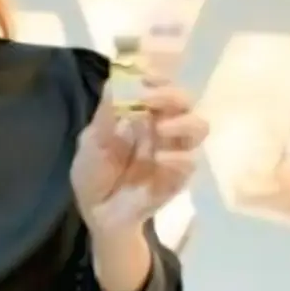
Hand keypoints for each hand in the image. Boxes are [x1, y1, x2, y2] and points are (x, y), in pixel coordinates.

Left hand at [71, 76, 209, 233]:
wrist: (98, 214)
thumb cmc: (94, 174)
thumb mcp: (91, 143)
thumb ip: (105, 117)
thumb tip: (117, 86)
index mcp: (141, 112)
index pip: (159, 85)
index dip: (156, 76)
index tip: (143, 78)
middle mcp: (162, 126)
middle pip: (184, 100)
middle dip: (171, 94)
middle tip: (149, 100)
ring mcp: (173, 151)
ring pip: (199, 126)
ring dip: (184, 122)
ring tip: (160, 129)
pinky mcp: (179, 177)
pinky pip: (191, 162)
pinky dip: (179, 158)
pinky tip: (159, 160)